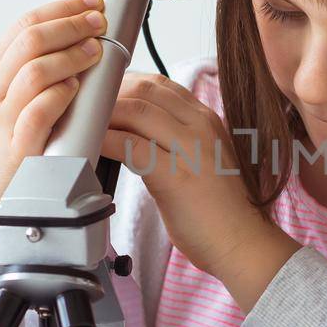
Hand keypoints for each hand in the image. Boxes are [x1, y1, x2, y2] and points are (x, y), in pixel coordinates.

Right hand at [0, 0, 107, 242]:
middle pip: (30, 40)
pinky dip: (57, 96)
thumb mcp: (5, 97)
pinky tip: (74, 89)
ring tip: (95, 50)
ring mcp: (2, 120)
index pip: (24, 25)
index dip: (61, 8)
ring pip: (32, 72)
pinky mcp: (16, 150)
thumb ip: (33, 68)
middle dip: (70, 25)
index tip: (91, 2)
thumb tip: (78, 37)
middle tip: (98, 21)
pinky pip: (35, 115)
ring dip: (69, 55)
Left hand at [101, 71, 299, 290]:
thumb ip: (180, 141)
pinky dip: (105, 141)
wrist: (242, 242)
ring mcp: (191, 148)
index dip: (127, 84)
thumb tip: (139, 135)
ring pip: (137, 111)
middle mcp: (201, 126)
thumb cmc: (220, 210)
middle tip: (88, 110)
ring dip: (104, 115)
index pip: (161, 85)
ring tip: (85, 126)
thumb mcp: (204, 159)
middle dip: (111, 94)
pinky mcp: (175, 175)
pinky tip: (92, 147)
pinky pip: (130, 146)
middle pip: (146, 90)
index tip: (106, 95)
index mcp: (208, 120)